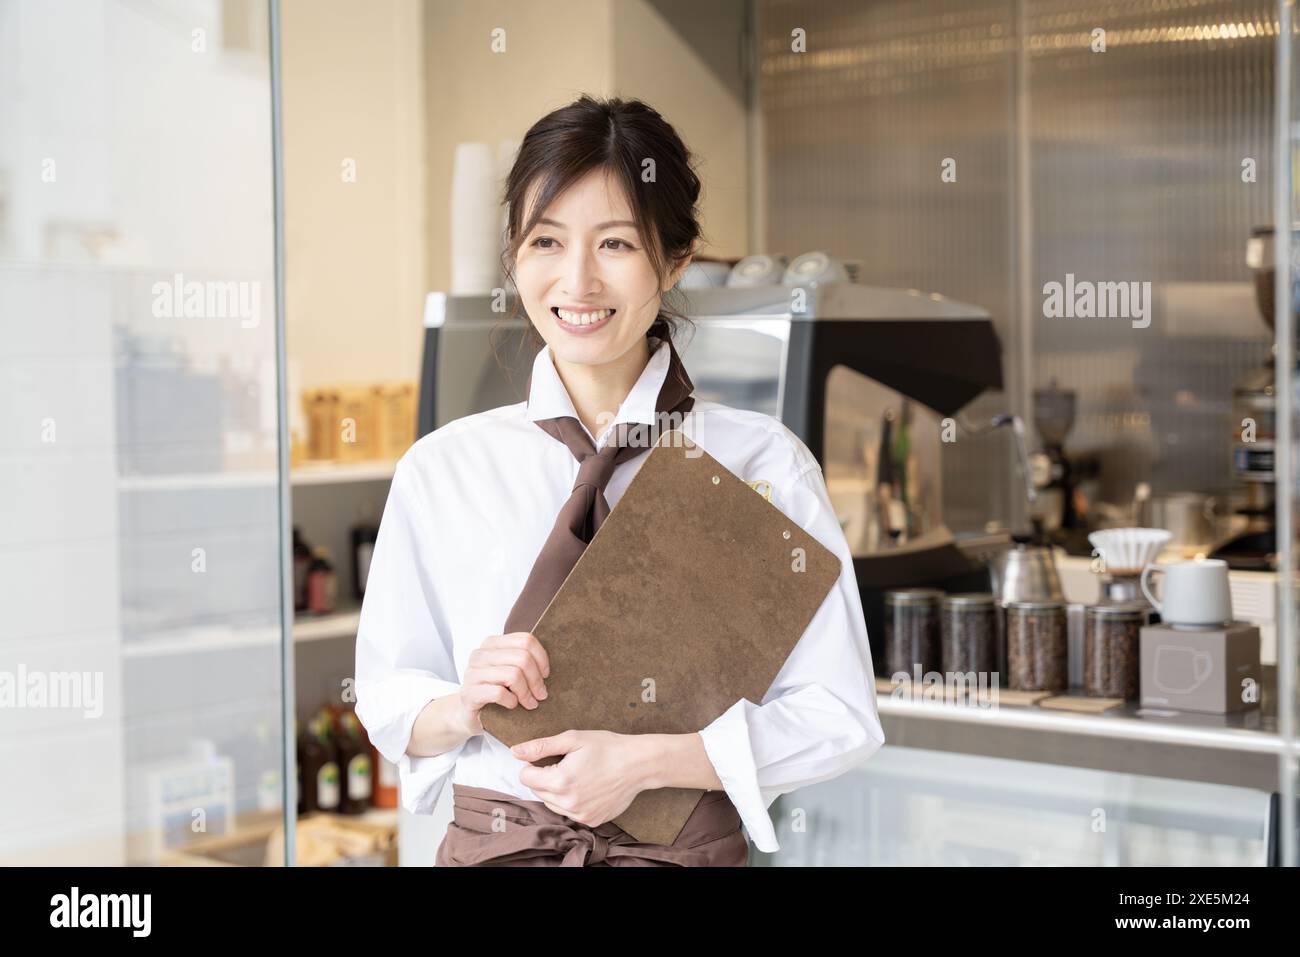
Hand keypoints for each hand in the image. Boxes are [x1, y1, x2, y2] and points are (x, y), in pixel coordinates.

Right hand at [454, 632, 549, 735]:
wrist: (467, 715)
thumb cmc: (494, 691)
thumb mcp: (509, 670)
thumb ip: (523, 660)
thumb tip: (550, 665)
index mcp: (491, 643)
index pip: (525, 640)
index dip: (541, 658)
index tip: (545, 675)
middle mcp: (479, 655)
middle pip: (522, 658)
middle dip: (536, 679)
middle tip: (541, 695)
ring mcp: (471, 673)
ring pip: (513, 675)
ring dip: (526, 693)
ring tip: (530, 703)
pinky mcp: (469, 693)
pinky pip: (499, 693)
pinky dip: (512, 701)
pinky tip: (512, 705)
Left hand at [511, 730, 653, 826]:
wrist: (638, 764)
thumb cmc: (607, 747)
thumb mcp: (573, 739)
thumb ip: (541, 746)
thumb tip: (515, 751)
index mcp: (560, 781)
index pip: (526, 777)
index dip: (532, 764)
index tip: (547, 756)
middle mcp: (568, 803)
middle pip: (537, 791)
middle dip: (544, 776)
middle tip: (566, 763)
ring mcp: (580, 815)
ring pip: (551, 803)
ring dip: (556, 790)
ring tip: (576, 774)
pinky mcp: (591, 820)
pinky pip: (569, 812)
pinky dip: (571, 801)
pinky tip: (586, 786)